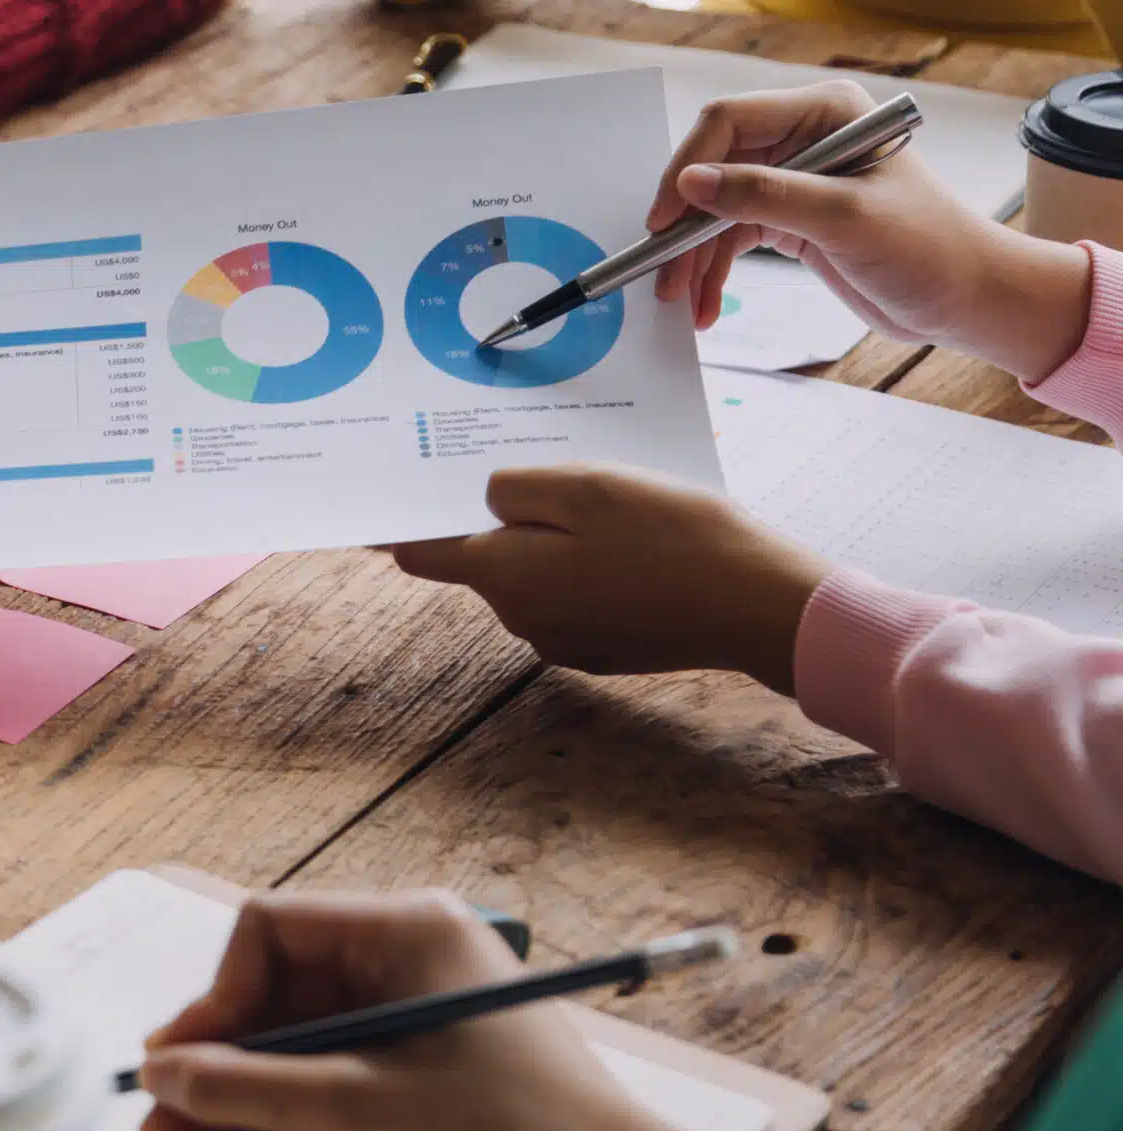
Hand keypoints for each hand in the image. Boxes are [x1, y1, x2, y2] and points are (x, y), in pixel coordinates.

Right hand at [136, 890, 847, 1130]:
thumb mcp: (357, 1110)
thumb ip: (245, 1086)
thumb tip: (163, 1072)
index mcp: (407, 929)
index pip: (268, 931)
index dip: (214, 1001)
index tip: (181, 1068)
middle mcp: (411, 953)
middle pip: (277, 990)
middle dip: (219, 1065)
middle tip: (169, 1127)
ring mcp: (420, 1009)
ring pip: (298, 1040)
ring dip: (244, 1099)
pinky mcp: (427, 1061)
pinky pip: (334, 1071)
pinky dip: (289, 1114)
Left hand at [388, 464, 831, 693]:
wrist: (756, 606)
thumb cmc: (673, 537)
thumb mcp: (586, 487)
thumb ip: (517, 489)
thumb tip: (484, 497)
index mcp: (503, 575)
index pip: (420, 552)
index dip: (399, 523)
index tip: (382, 501)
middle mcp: (520, 618)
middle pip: (485, 558)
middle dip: (504, 518)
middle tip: (550, 472)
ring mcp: (561, 640)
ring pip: (534, 576)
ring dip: (554, 541)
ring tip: (614, 508)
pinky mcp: (601, 649)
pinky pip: (574, 597)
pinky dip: (588, 568)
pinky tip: (635, 545)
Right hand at [651, 82, 1091, 382]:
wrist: (965, 297)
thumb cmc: (928, 247)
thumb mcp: (843, 219)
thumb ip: (764, 195)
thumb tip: (692, 183)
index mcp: (826, 113)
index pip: (731, 122)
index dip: (689, 168)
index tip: (664, 220)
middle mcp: (806, 139)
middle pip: (715, 169)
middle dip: (685, 224)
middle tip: (663, 270)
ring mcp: (796, 180)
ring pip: (717, 211)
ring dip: (694, 257)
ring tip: (681, 300)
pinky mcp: (792, 220)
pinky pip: (732, 239)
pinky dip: (713, 271)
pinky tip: (704, 303)